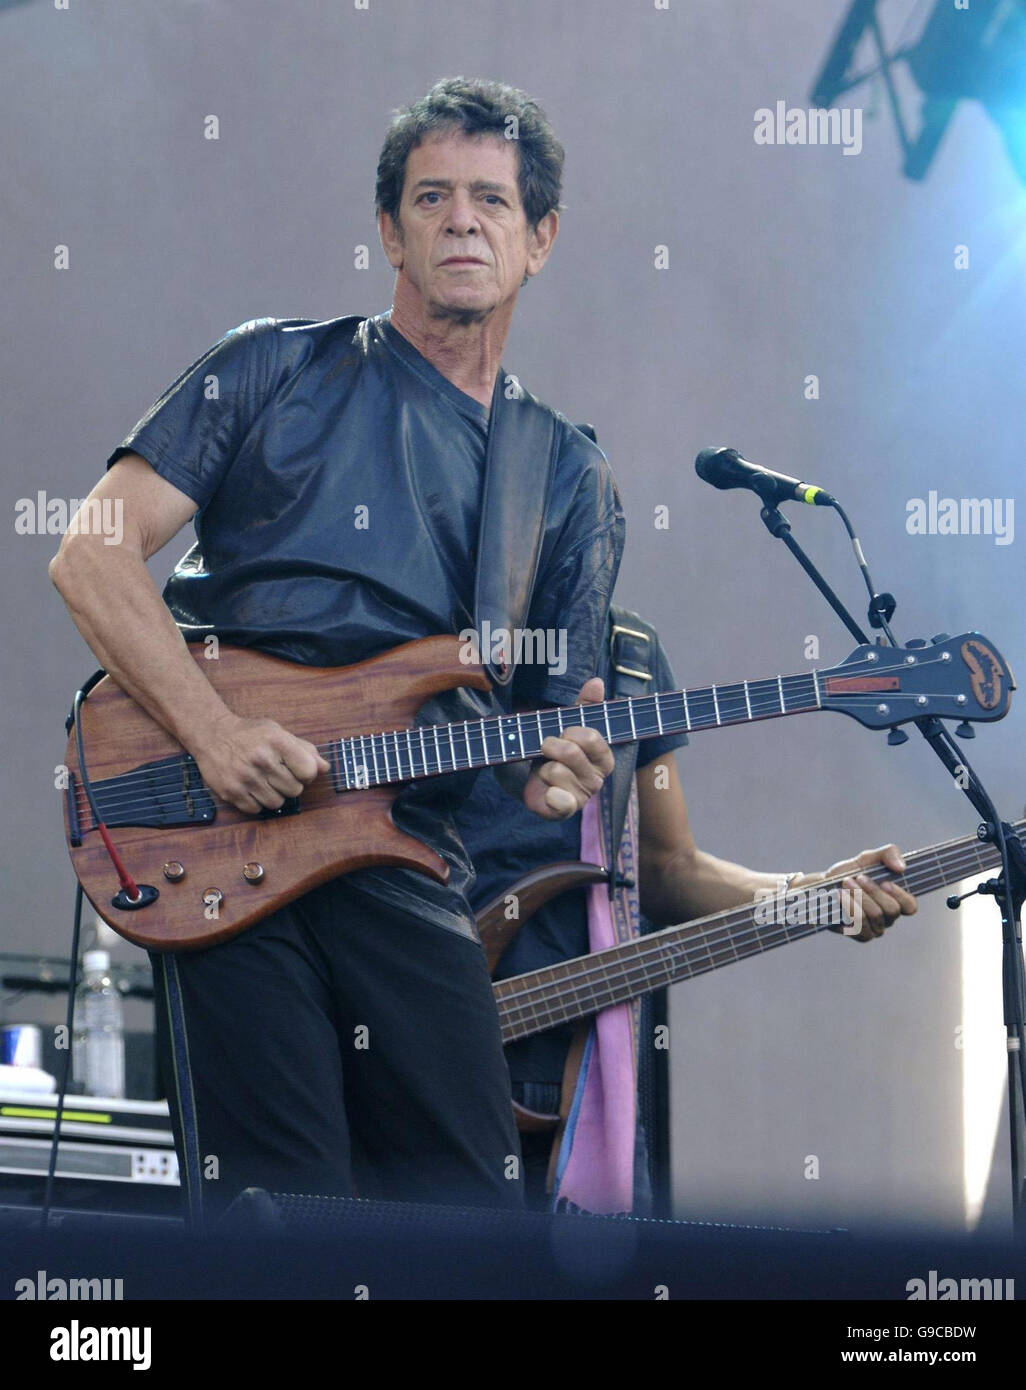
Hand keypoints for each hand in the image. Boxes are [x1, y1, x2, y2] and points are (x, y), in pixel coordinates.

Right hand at [191, 710, 330, 814]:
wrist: (212, 735)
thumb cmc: (250, 734)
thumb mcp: (278, 732)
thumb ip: (303, 749)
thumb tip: (324, 768)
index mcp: (276, 742)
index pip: (308, 771)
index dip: (307, 773)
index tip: (298, 769)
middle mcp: (261, 760)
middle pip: (295, 790)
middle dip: (290, 784)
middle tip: (278, 775)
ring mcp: (245, 778)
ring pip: (277, 803)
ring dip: (274, 795)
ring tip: (264, 781)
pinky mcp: (231, 792)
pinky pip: (257, 809)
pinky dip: (257, 802)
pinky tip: (251, 787)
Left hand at [523, 677, 613, 820]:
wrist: (532, 779)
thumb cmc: (556, 751)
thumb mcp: (568, 725)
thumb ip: (584, 706)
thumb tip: (597, 682)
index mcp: (603, 756)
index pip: (591, 737)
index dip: (570, 732)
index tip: (562, 733)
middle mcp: (597, 778)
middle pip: (571, 752)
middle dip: (551, 746)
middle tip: (546, 750)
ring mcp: (583, 797)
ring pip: (555, 771)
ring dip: (542, 768)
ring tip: (545, 772)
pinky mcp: (566, 811)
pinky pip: (559, 801)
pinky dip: (548, 794)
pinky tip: (547, 792)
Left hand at [795, 843, 916, 942]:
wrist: (824, 886)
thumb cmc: (850, 872)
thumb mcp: (868, 858)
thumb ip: (888, 854)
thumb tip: (901, 867)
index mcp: (895, 900)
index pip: (910, 907)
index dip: (901, 896)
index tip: (885, 882)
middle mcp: (888, 918)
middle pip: (892, 910)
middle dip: (873, 891)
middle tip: (858, 877)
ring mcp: (875, 928)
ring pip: (875, 916)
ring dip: (859, 896)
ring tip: (846, 882)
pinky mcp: (859, 935)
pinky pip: (860, 925)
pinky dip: (849, 907)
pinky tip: (840, 895)